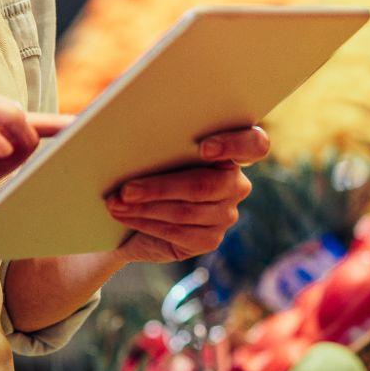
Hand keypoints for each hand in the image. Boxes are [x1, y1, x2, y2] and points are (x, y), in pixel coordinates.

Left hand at [104, 125, 267, 264]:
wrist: (134, 214)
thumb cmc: (145, 169)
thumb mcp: (151, 149)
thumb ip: (155, 137)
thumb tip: (124, 131)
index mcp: (230, 149)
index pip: (254, 144)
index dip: (234, 144)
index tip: (204, 148)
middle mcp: (235, 183)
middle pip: (206, 185)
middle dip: (161, 187)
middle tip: (126, 189)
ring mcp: (226, 214)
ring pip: (185, 211)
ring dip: (144, 207)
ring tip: (115, 203)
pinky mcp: (210, 239)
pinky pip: (177, 231)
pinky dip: (146, 223)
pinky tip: (124, 216)